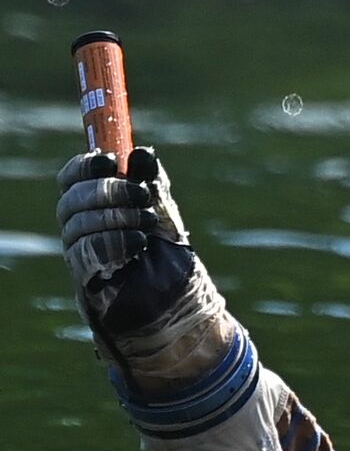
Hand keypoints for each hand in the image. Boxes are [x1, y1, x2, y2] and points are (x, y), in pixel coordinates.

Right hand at [55, 147, 196, 334]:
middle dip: (109, 192)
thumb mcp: (162, 210)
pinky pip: (87, 253)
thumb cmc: (166, 251)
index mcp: (91, 205)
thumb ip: (150, 181)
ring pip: (79, 225)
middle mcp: (78, 226)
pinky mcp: (86, 277)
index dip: (85, 166)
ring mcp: (79, 252)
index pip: (71, 178)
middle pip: (72, 200)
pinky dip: (114, 242)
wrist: (178, 297)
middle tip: (142, 195)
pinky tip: (139, 242)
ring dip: (117, 218)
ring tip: (148, 222)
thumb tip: (142, 153)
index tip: (110, 160)